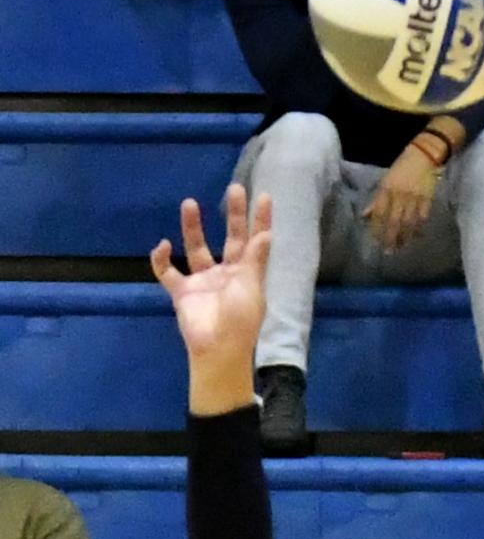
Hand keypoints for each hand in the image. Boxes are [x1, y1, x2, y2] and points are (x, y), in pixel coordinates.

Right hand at [150, 185, 270, 411]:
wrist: (216, 351)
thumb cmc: (240, 321)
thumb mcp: (251, 288)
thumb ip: (256, 260)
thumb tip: (267, 233)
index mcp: (247, 274)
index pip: (256, 241)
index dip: (260, 220)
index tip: (264, 196)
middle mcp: (226, 273)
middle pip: (231, 237)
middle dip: (233, 214)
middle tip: (235, 188)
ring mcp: (203, 282)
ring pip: (196, 247)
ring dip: (192, 227)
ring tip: (189, 203)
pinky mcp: (182, 292)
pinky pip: (167, 272)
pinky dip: (161, 259)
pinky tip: (162, 246)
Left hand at [363, 144, 440, 249]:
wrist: (424, 154)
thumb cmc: (402, 167)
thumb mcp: (385, 181)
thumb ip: (376, 200)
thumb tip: (365, 216)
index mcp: (387, 189)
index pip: (380, 214)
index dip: (377, 229)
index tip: (376, 241)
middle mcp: (399, 195)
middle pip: (394, 222)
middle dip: (390, 238)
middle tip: (388, 251)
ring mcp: (414, 198)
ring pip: (408, 223)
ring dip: (404, 237)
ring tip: (400, 246)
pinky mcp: (427, 199)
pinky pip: (422, 218)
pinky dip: (419, 228)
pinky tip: (416, 236)